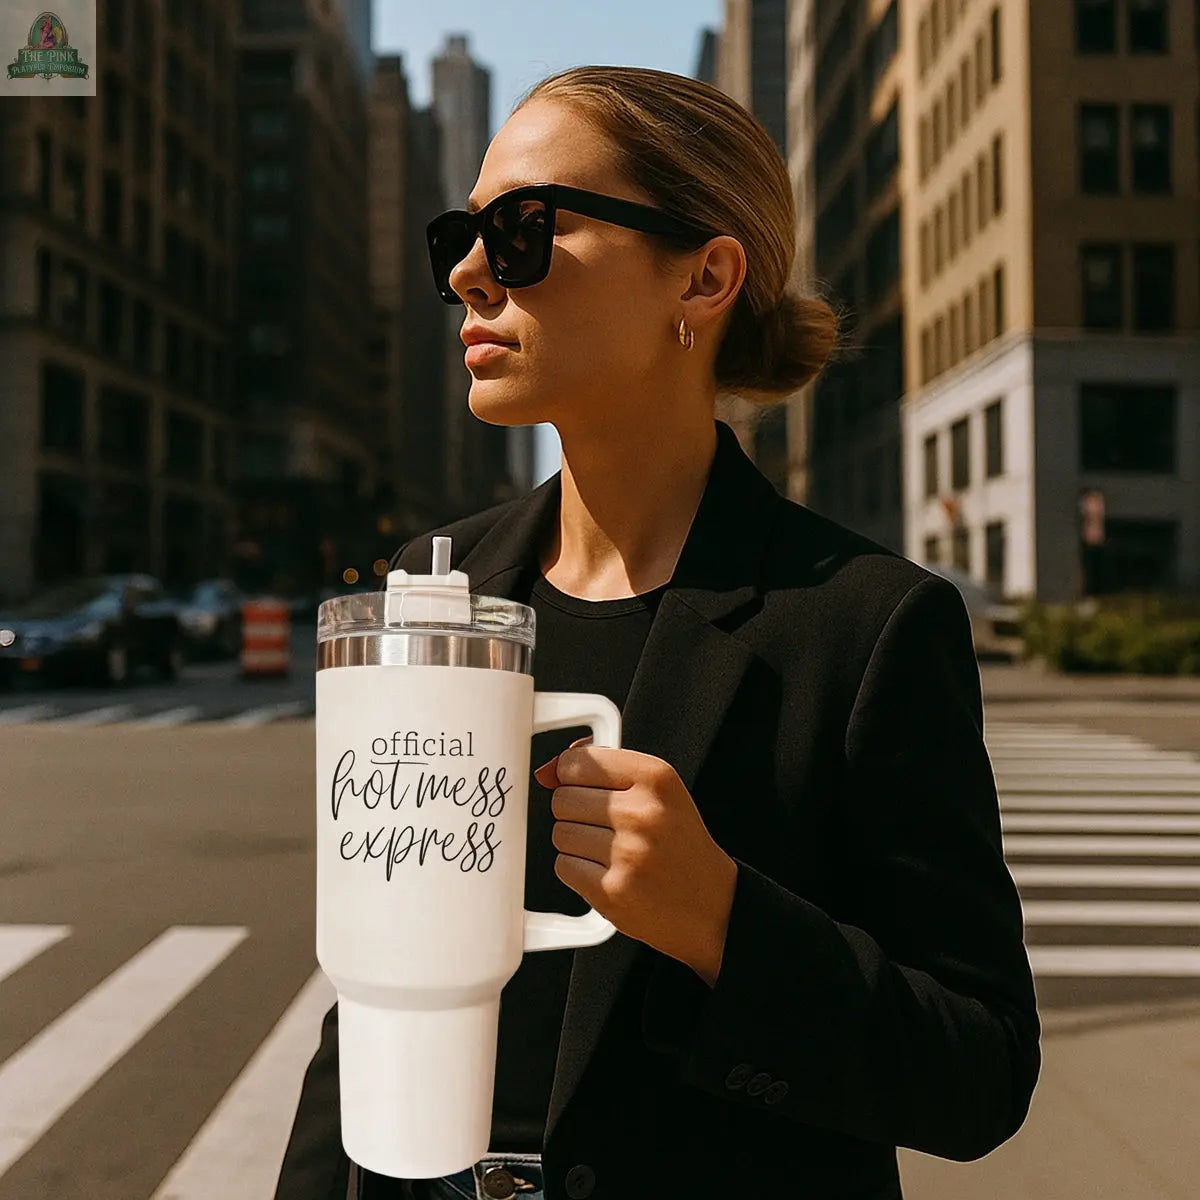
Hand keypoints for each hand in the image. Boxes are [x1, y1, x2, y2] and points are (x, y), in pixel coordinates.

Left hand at [533, 737, 737, 984]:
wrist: (713, 905)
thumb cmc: (680, 844)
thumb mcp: (657, 791)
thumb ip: (602, 768)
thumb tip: (546, 770)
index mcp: (656, 777)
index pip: (577, 762)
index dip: (572, 776)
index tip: (585, 787)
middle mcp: (643, 812)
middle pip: (563, 799)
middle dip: (576, 813)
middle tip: (607, 826)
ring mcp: (628, 853)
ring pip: (560, 833)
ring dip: (576, 844)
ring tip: (611, 851)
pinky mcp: (612, 891)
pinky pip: (564, 866)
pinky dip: (578, 871)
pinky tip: (607, 872)